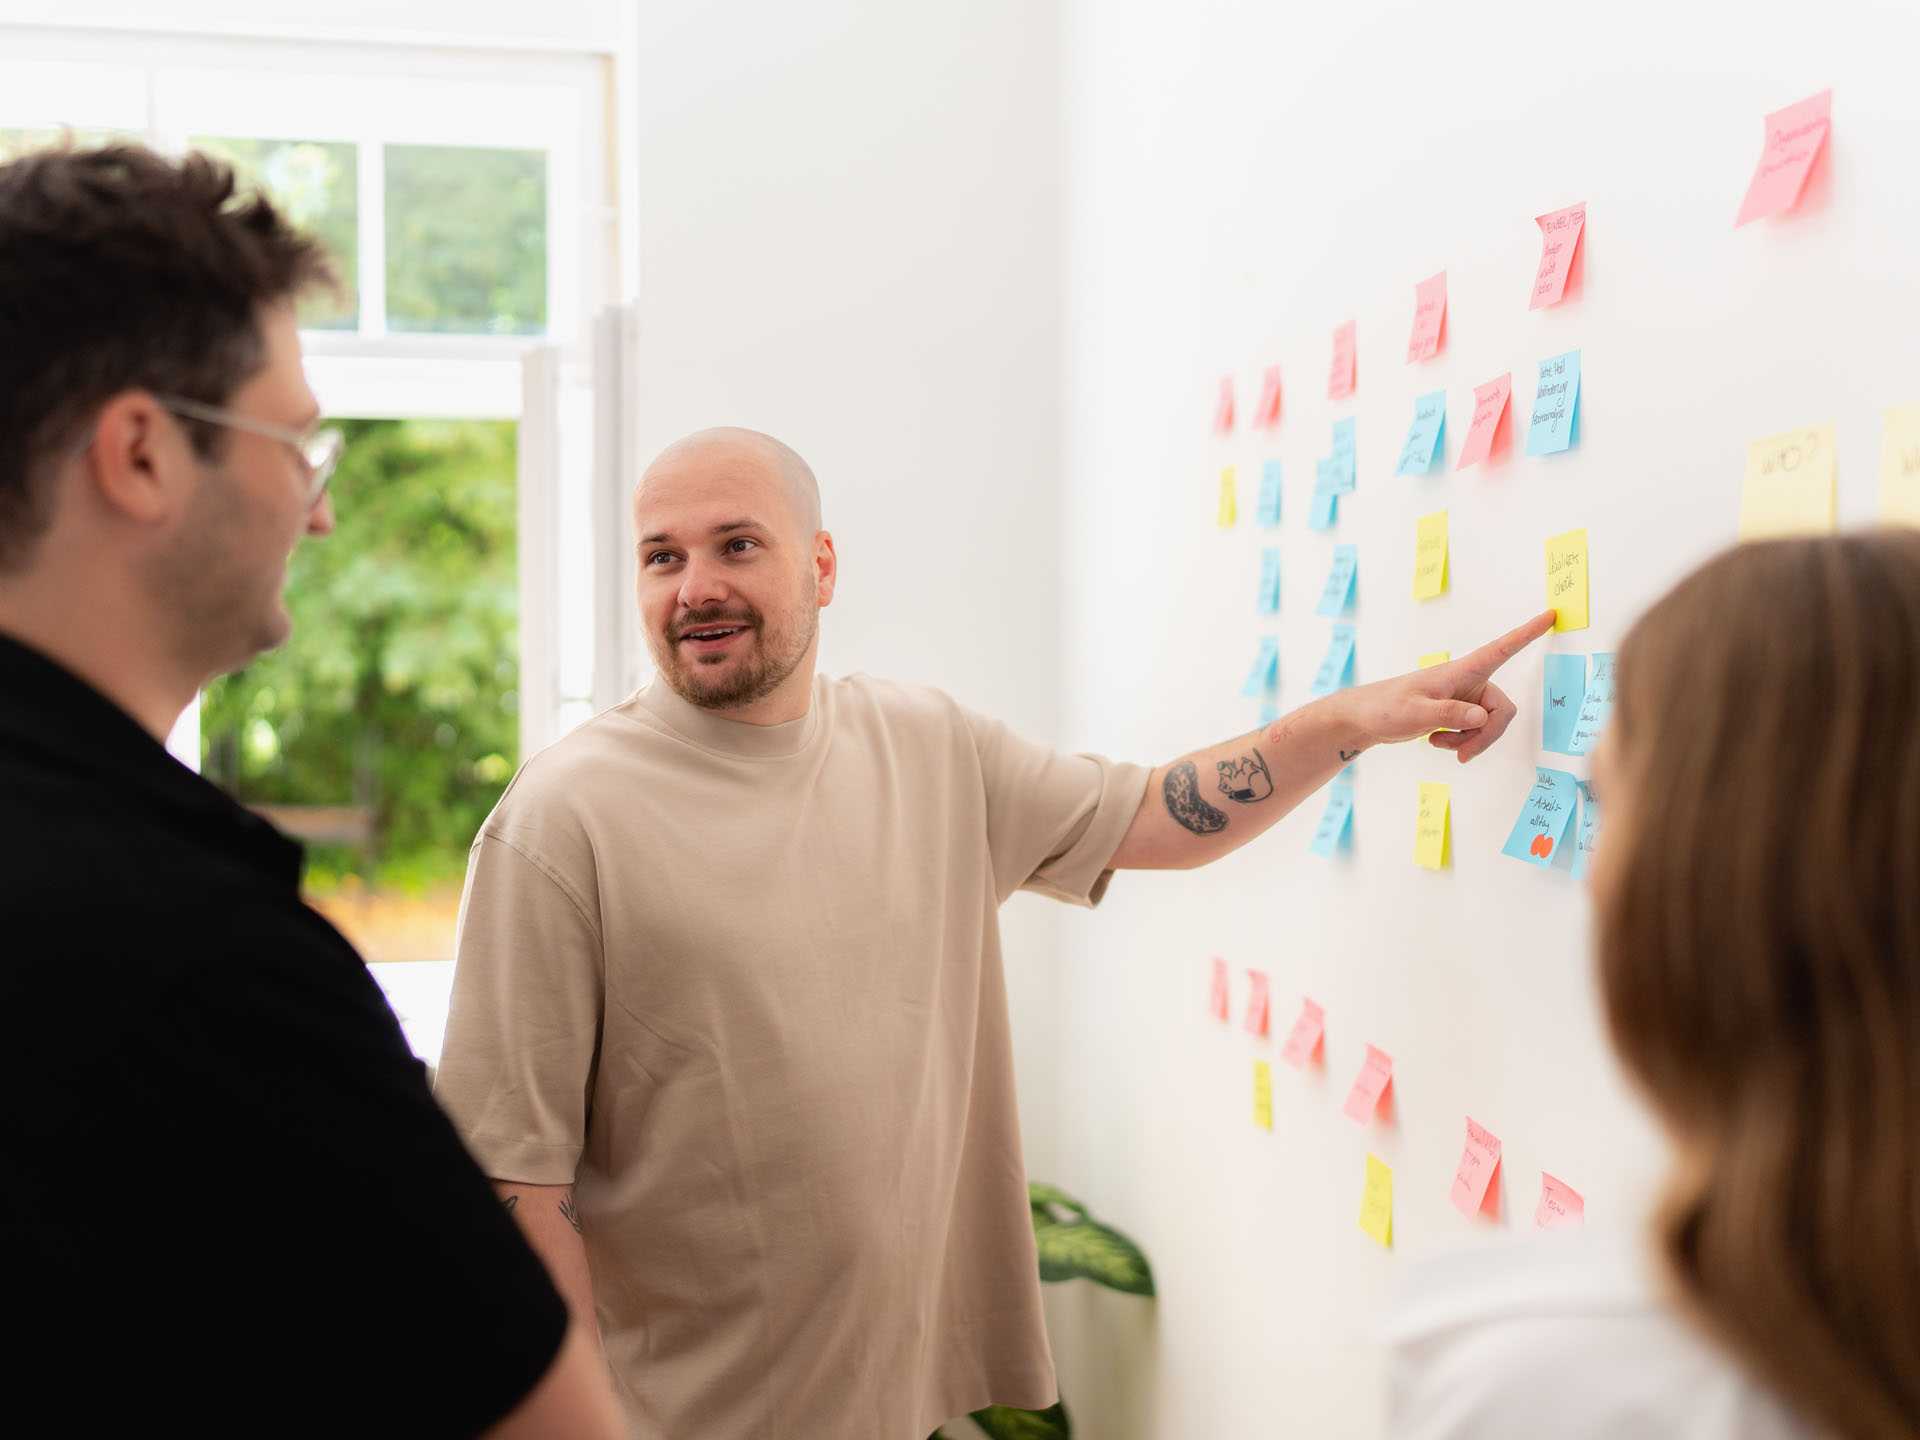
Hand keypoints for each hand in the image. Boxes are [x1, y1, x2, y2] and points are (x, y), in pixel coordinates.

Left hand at [1335, 610, 1556, 762]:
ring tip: (1438, 741)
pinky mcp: (1458, 713)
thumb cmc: (1386, 708)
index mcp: (1461, 671)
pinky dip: (1460, 742)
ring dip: (1469, 740)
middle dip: (1485, 735)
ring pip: (1489, 724)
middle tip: (1461, 754)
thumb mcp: (1415, 712)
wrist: (1366, 718)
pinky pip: (1475, 731)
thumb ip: (1449, 714)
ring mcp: (1464, 699)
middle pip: (1501, 710)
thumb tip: (1482, 716)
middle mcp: (1468, 682)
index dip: (1527, 633)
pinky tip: (1436, 740)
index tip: (1552, 614)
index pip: (1500, 649)